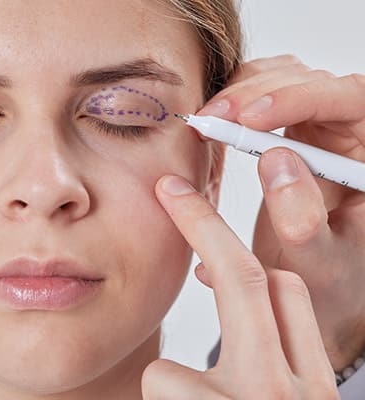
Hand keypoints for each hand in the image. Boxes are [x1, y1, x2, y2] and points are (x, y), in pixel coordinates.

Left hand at [141, 175, 338, 398]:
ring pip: (206, 326)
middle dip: (205, 225)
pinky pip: (161, 374)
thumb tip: (213, 280)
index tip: (212, 226)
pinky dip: (161, 390)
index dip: (249, 252)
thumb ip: (268, 354)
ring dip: (179, 363)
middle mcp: (291, 391)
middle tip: (170, 188)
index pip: (291, 294)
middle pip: (249, 278)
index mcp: (314, 383)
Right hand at [196, 55, 364, 369]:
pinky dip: (234, 102)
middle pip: (312, 82)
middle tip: (213, 118)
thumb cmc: (325, 283)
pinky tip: (212, 123)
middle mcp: (352, 136)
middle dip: (258, 93)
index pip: (351, 102)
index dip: (300, 98)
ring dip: (241, 93)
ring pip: (284, 81)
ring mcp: (320, 131)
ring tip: (207, 121)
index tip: (249, 118)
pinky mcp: (289, 134)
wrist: (304, 293)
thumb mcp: (317, 263)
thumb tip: (276, 159)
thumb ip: (302, 219)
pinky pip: (262, 98)